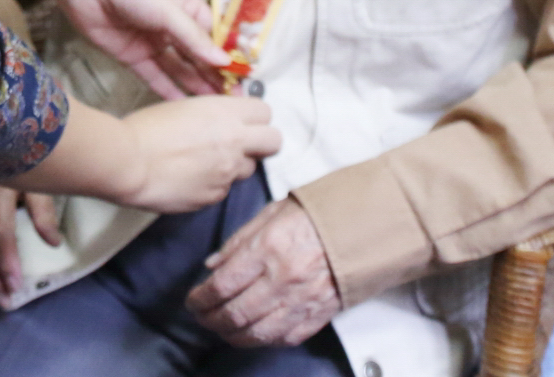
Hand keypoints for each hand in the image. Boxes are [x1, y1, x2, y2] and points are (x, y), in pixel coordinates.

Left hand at [49, 0, 229, 97]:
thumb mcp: (167, 9)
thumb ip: (194, 38)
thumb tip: (224, 60)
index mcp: (186, 8)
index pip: (214, 36)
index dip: (228, 57)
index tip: (244, 79)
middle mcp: (172, 26)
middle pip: (198, 56)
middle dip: (214, 76)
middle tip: (233, 101)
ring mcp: (153, 42)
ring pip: (179, 69)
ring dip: (195, 86)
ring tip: (214, 107)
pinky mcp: (132, 56)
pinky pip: (155, 76)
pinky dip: (168, 90)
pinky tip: (183, 106)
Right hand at [120, 93, 281, 213]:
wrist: (127, 163)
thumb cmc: (146, 128)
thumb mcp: (183, 108)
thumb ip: (213, 115)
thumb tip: (225, 121)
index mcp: (225, 113)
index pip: (266, 111)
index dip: (256, 117)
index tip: (244, 121)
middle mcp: (234, 142)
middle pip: (274, 141)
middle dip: (263, 142)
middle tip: (243, 144)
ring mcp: (227, 172)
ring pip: (248, 169)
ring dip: (234, 166)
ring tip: (206, 163)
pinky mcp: (215, 197)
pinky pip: (224, 189)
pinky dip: (212, 184)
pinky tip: (190, 179)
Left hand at [186, 198, 340, 346]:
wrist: (360, 228)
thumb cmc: (313, 216)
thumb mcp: (270, 214)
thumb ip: (237, 242)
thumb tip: (211, 265)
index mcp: (268, 248)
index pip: (222, 284)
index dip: (201, 298)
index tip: (192, 300)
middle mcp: (283, 279)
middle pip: (235, 313)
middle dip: (210, 319)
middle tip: (201, 316)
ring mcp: (302, 300)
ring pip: (257, 333)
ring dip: (232, 335)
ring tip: (221, 328)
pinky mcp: (318, 315)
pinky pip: (284, 338)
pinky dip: (263, 340)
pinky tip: (252, 333)